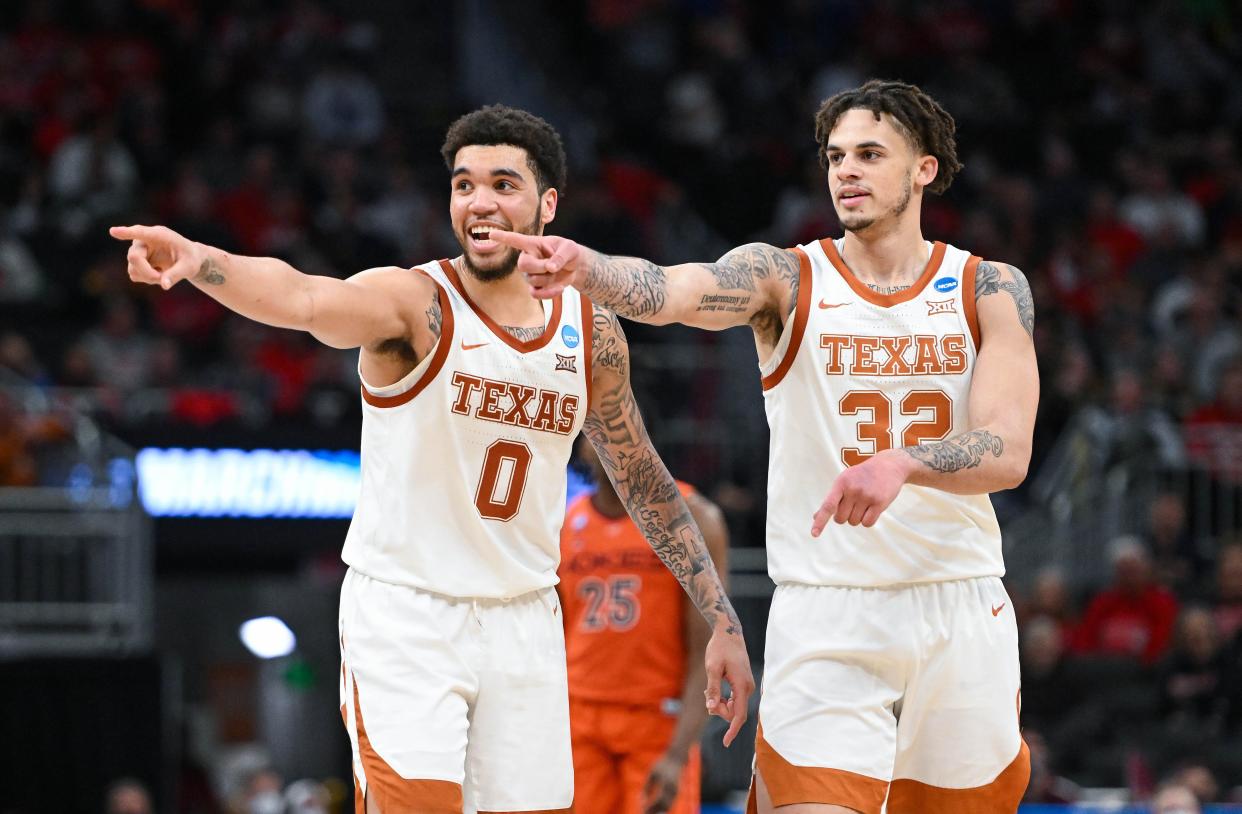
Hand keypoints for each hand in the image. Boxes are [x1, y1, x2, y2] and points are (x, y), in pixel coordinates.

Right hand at [109, 224, 203, 289]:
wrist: (188, 260)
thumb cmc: (190, 259)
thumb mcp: (189, 267)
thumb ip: (176, 274)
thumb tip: (164, 285)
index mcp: (159, 235)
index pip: (140, 232)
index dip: (126, 233)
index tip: (113, 231)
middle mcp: (144, 240)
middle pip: (134, 257)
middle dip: (146, 272)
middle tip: (160, 279)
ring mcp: (138, 251)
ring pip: (133, 269)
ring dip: (148, 277)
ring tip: (164, 275)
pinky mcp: (136, 262)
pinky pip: (134, 275)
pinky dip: (146, 279)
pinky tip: (158, 274)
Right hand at [488, 230, 584, 297]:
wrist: (575, 267)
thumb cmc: (569, 252)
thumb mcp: (570, 249)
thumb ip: (561, 256)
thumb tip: (551, 268)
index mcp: (534, 244)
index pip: (515, 240)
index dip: (503, 237)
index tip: (491, 234)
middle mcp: (528, 258)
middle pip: (522, 265)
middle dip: (539, 267)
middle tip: (552, 266)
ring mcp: (531, 274)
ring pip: (532, 280)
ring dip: (548, 279)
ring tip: (558, 273)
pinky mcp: (536, 287)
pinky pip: (535, 294)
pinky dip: (549, 294)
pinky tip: (560, 288)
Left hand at [641, 751, 684, 813]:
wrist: (677, 760)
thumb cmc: (662, 765)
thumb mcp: (652, 773)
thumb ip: (647, 787)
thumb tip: (641, 801)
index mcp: (667, 782)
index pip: (659, 799)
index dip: (651, 806)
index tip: (642, 808)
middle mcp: (673, 789)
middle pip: (664, 806)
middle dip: (654, 812)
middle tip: (644, 813)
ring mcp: (676, 792)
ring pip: (668, 807)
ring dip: (658, 812)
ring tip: (647, 812)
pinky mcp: (676, 793)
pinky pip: (669, 804)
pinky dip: (662, 809)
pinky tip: (653, 810)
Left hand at [703, 626, 752, 747]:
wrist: (729, 633)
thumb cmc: (719, 649)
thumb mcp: (712, 668)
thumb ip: (713, 689)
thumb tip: (711, 708)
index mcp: (742, 685)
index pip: (739, 714)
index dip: (732, 729)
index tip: (726, 743)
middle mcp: (748, 688)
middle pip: (735, 712)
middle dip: (720, 711)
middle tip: (706, 697)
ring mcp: (747, 686)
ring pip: (734, 707)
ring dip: (721, 705)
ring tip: (708, 692)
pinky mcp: (744, 684)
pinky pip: (735, 700)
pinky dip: (724, 700)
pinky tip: (713, 691)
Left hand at [811, 448, 912, 535]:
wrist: (889, 466)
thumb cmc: (862, 476)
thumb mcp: (844, 481)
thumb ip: (831, 499)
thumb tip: (815, 516)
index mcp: (841, 483)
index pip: (828, 505)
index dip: (820, 521)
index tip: (814, 534)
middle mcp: (853, 489)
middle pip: (841, 518)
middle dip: (845, 516)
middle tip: (853, 504)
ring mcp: (866, 496)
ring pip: (854, 522)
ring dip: (857, 518)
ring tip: (864, 502)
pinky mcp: (879, 502)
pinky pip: (867, 523)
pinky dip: (868, 520)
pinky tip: (872, 509)